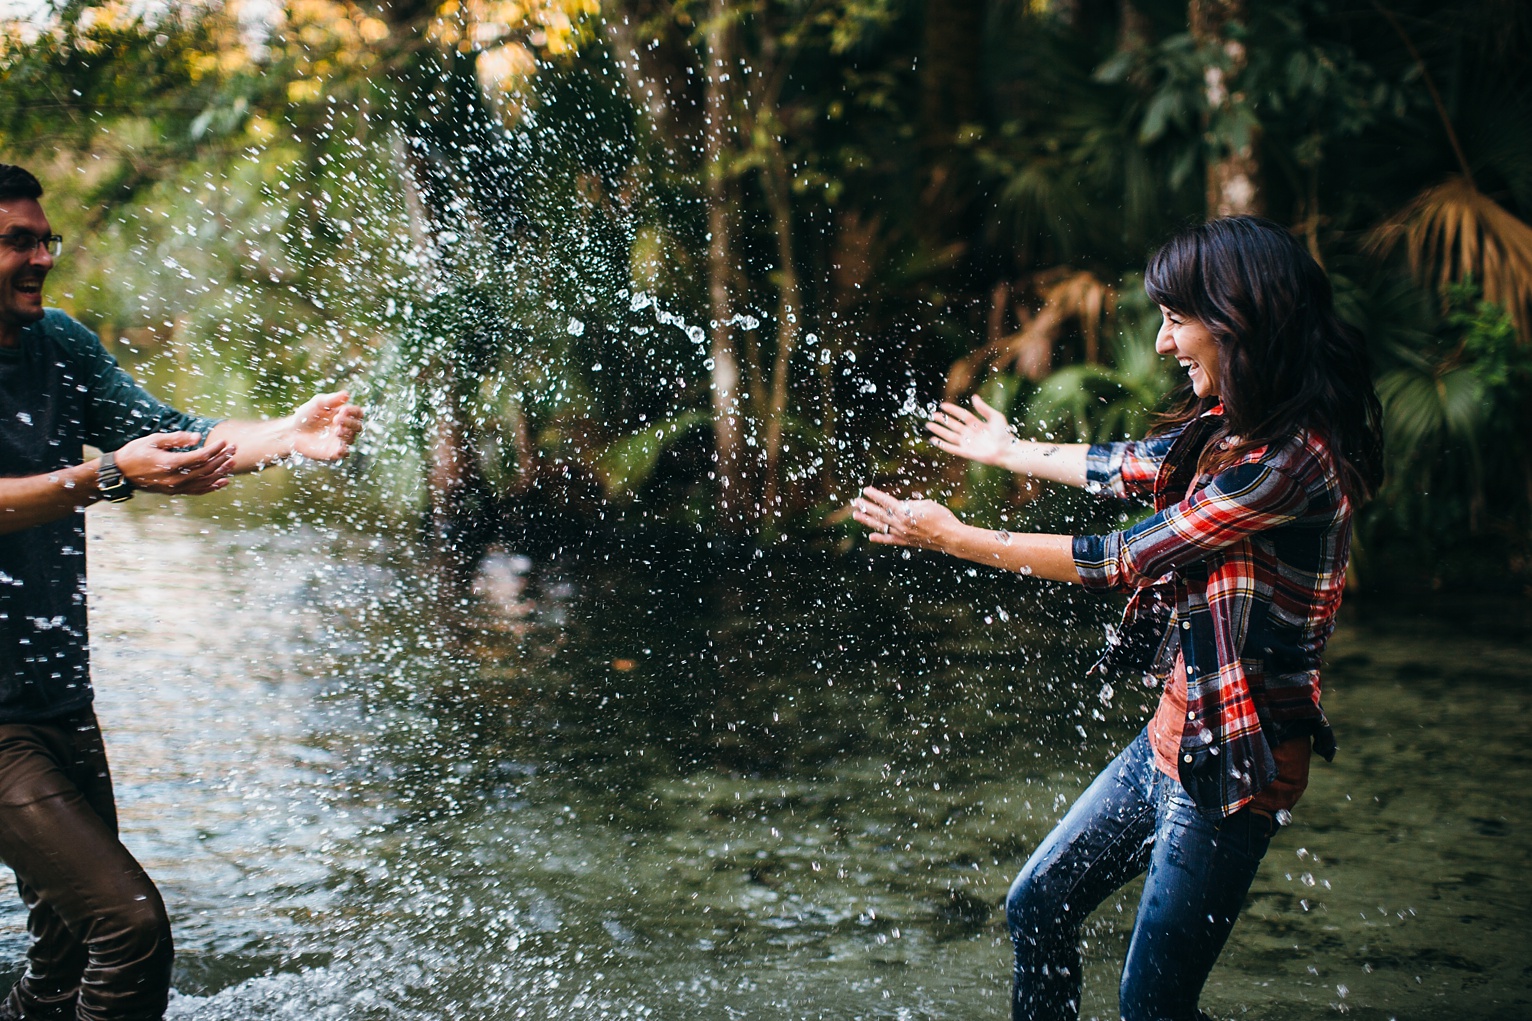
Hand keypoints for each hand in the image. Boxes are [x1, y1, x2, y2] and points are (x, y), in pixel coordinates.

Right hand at [113, 432, 234, 495]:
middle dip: (222, 458)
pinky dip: (212, 486)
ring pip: (204, 481)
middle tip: (234, 448)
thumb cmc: (136, 452)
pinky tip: (223, 481)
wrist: (121, 473)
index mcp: (170, 464)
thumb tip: (198, 437)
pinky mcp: (175, 492)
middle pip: (206, 469)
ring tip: (233, 462)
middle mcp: (176, 478)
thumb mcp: (154, 440)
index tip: (225, 441)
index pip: (200, 457)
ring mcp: (176, 487)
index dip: (215, 449)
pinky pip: (198, 491)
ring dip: (221, 472)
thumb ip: (176, 438)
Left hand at [289, 391, 363, 461]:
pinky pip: (345, 453)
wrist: (292, 432)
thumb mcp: (317, 403)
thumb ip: (332, 399)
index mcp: (343, 415)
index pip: (358, 413)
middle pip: (357, 426)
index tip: (343, 410)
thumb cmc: (306, 415)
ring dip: (346, 434)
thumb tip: (347, 394)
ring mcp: (339, 440)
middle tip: (337, 420)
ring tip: (336, 431)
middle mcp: (344, 428)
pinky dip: (344, 451)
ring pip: (352, 439)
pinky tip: (339, 447)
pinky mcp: (333, 452)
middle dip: (350, 423)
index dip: (353, 412)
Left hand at [852, 486, 961, 551]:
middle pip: (879, 513)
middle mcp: (900, 524)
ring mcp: (901, 534)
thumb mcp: (925, 504)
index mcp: (905, 512)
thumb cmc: (941, 517)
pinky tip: (871, 537)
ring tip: (856, 515)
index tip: (866, 490)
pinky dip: (880, 538)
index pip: (886, 501)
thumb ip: (910, 505)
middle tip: (855, 502)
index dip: (875, 495)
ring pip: (880, 526)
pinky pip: (889, 540)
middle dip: (866, 506)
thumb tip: (900, 506)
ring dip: (867, 520)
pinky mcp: (906, 542)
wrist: (950, 537)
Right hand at [926, 395, 1013, 466]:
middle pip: (953, 425)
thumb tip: (974, 397)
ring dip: (939, 430)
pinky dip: (942, 445)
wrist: (1007, 450)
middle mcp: (970, 433)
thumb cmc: (1004, 434)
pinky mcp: (966, 452)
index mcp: (977, 424)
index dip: (953, 410)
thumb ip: (983, 408)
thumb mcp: (995, 417)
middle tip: (933, 415)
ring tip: (929, 425)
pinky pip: (952, 448)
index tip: (943, 405)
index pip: (962, 415)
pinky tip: (934, 440)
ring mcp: (967, 443)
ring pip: (949, 435)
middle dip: (943, 420)